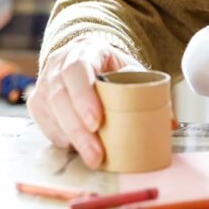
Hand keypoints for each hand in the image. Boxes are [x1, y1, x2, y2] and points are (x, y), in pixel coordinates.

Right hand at [26, 36, 143, 167]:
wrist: (86, 57)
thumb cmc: (111, 67)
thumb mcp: (130, 69)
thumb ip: (147, 90)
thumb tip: (171, 124)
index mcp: (85, 51)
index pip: (77, 70)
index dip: (84, 97)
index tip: (97, 122)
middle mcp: (58, 65)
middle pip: (60, 97)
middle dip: (78, 130)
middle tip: (97, 154)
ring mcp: (44, 83)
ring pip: (50, 113)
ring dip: (71, 139)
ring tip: (92, 158)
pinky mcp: (37, 103)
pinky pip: (45, 124)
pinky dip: (61, 139)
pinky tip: (77, 148)